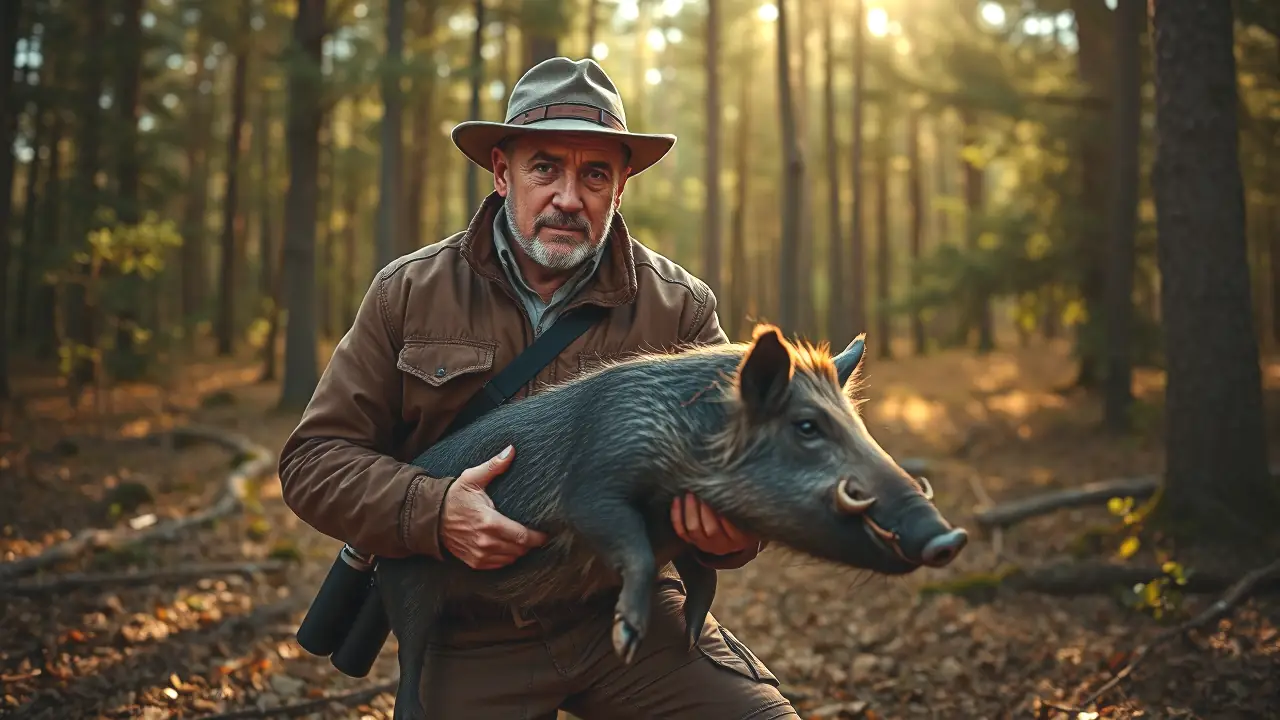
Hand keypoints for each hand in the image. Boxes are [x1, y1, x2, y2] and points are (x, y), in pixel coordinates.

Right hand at [440, 445, 548, 569]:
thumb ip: (494, 466)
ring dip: (520, 551)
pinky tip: (510, 547)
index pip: (522, 536)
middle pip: (519, 550)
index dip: (538, 537)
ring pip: (511, 559)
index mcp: (488, 522)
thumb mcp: (472, 478)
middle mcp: (485, 542)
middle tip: (538, 535)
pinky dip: (507, 558)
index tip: (546, 533)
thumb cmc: (454, 496)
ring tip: (525, 540)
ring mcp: (479, 555)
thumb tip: (511, 450)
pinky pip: (499, 565)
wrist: (431, 517)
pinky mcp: (475, 562)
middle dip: (531, 544)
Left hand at [671, 492, 756, 556]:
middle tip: (702, 492)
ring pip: (694, 530)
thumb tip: (735, 487)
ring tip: (690, 494)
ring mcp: (704, 545)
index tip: (721, 497)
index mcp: (739, 540)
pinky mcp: (691, 542)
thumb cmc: (742, 521)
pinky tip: (677, 499)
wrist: (731, 538)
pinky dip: (676, 516)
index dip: (725, 514)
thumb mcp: (748, 517)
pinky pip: (681, 531)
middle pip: (711, 529)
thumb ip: (743, 507)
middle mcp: (721, 546)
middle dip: (705, 509)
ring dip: (690, 510)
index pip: (733, 529)